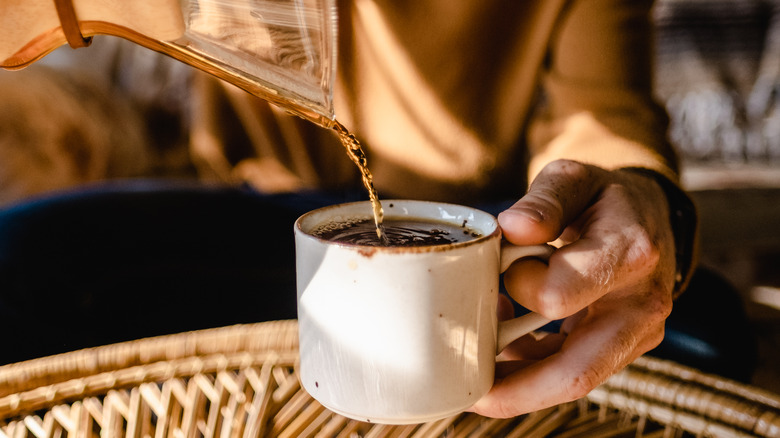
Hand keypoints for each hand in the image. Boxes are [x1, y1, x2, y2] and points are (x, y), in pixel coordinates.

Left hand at [472, 159, 676, 417]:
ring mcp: (637, 332)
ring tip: (476, 365)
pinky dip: (535, 368)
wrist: (648, 214)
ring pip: (575, 381)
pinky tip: (507, 345)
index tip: (503, 265)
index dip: (518, 287)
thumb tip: (513, 228)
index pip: (558, 296)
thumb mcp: (574, 178)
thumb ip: (545, 199)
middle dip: (514, 390)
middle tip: (465, 390)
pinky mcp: (624, 346)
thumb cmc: (603, 196)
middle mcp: (643, 303)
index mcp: (630, 252)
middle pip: (576, 372)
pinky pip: (576, 372)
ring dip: (520, 384)